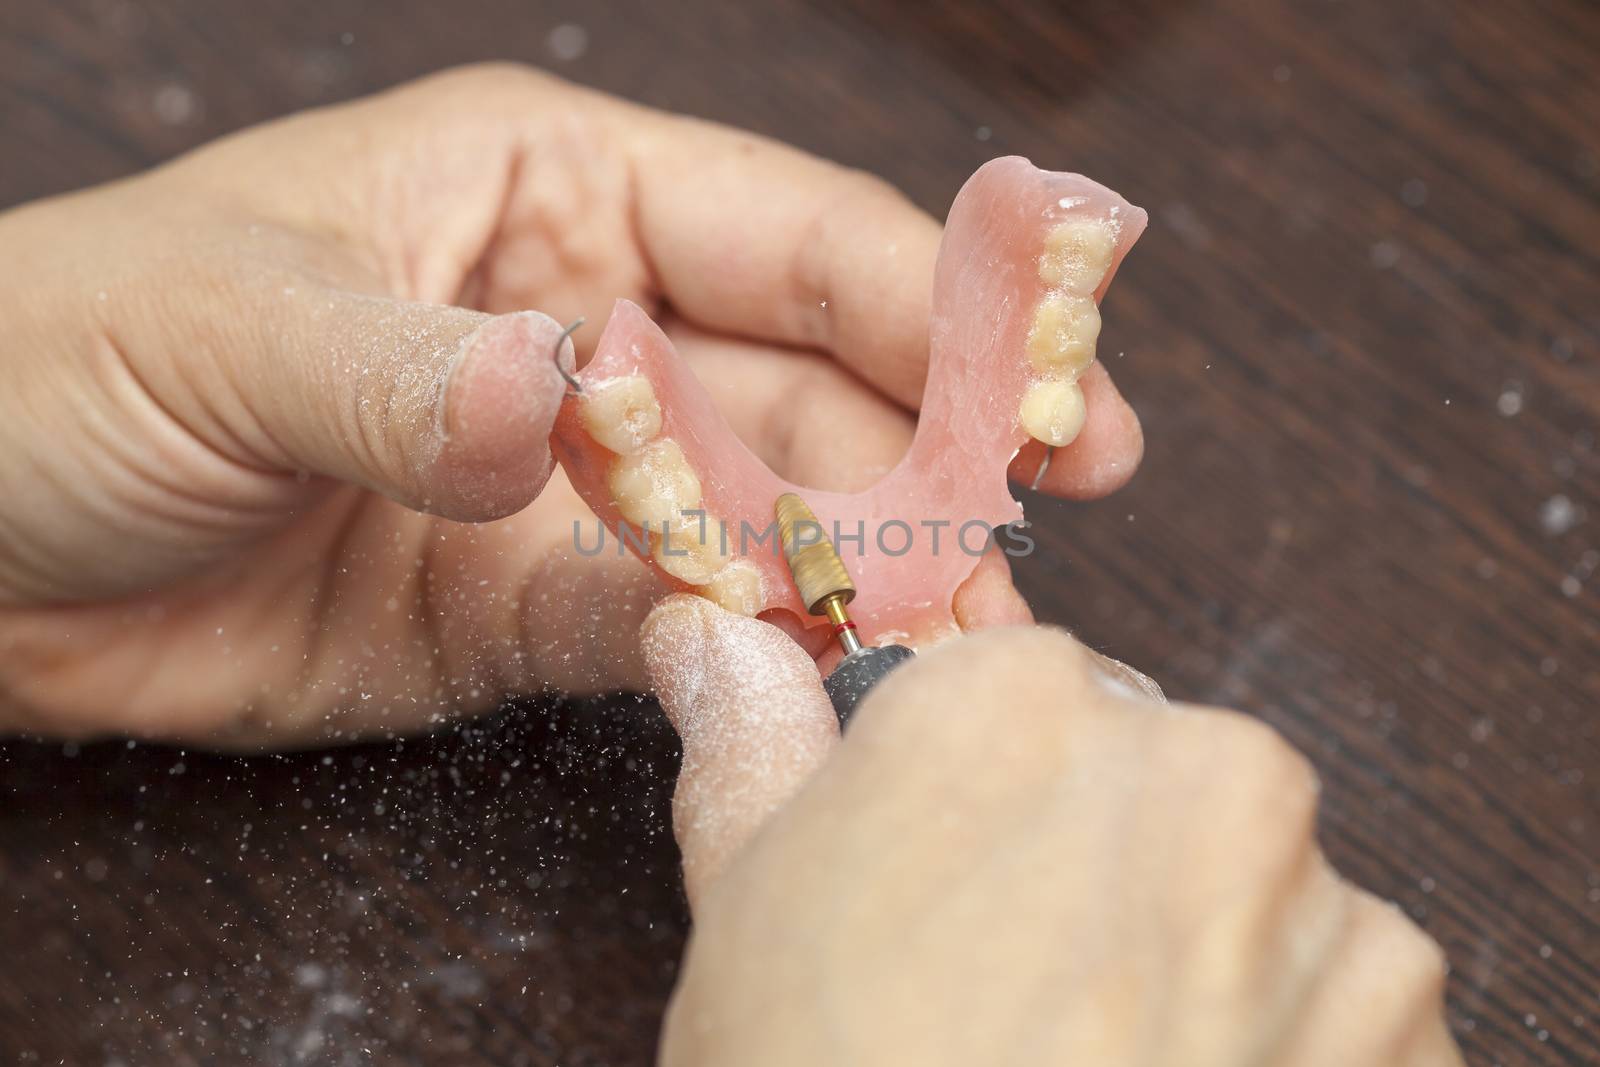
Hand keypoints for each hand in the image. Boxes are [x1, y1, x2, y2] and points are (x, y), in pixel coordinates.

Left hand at [0, 65, 1145, 743]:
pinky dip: (742, 648)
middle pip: (811, 376)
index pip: (780, 228)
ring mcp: (569, 477)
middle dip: (938, 435)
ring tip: (969, 618)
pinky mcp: (528, 606)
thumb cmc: (59, 356)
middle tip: (1062, 498)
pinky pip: (665, 625)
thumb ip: (407, 372)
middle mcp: (586, 325)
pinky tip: (823, 672)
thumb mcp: (228, 323)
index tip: (1056, 352)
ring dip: (866, 564)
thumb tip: (552, 410)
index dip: (927, 287)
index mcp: (542, 194)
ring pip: (763, 514)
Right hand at [643, 595, 1462, 1065]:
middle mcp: (1187, 760)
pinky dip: (1285, 1043)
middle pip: (1148, 778)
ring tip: (1100, 1062)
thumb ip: (754, 739)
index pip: (1024, 688)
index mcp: (1017, 704)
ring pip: (1250, 886)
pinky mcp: (1403, 1013)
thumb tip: (710, 636)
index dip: (984, 797)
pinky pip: (1342, 993)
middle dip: (1098, 862)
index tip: (960, 877)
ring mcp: (1314, 893)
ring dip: (1199, 956)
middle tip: (1018, 989)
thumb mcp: (750, 909)